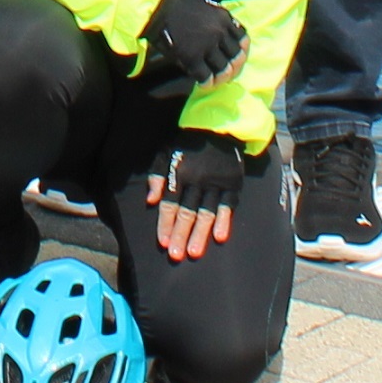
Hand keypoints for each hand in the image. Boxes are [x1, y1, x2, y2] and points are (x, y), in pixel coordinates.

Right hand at [135, 0, 244, 90]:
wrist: (158, 8)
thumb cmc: (179, 5)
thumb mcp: (206, 6)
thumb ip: (219, 19)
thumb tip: (228, 31)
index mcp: (224, 19)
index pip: (243, 39)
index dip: (243, 51)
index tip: (238, 57)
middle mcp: (219, 32)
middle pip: (237, 57)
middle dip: (235, 68)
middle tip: (228, 74)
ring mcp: (206, 45)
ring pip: (224, 70)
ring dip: (221, 78)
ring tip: (215, 81)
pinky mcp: (192, 57)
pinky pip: (206, 77)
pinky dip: (206, 83)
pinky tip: (202, 84)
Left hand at [146, 133, 240, 264]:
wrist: (217, 126)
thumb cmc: (186, 145)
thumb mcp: (165, 154)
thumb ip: (156, 177)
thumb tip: (149, 201)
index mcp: (179, 173)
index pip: (170, 203)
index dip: (165, 224)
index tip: (163, 243)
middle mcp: (197, 179)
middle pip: (187, 212)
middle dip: (180, 234)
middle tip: (176, 256)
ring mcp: (216, 182)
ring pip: (206, 212)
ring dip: (200, 233)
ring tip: (194, 253)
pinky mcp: (232, 183)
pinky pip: (228, 205)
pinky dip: (224, 221)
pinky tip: (220, 237)